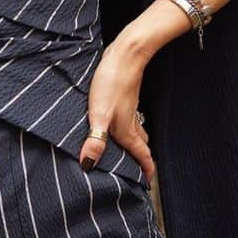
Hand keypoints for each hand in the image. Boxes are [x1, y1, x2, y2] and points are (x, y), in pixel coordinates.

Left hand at [78, 39, 154, 183]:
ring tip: (129, 152)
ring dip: (135, 143)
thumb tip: (88, 164)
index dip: (146, 170)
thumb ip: (95, 140)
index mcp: (127, 131)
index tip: (148, 183)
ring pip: (136, 132)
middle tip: (138, 171)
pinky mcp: (124, 98)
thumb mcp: (99, 114)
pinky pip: (129, 119)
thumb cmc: (112, 83)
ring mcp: (129, 109)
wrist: (125, 55)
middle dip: (140, 159)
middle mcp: (131, 122)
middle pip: (139, 146)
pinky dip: (127, 128)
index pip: (141, 155)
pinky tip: (117, 123)